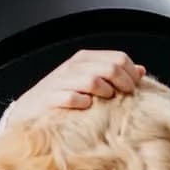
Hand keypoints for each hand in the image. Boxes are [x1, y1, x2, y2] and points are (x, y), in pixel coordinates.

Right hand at [1, 50, 144, 126]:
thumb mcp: (88, 81)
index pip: (119, 57)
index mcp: (84, 59)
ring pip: (93, 80)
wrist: (27, 111)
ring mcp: (61, 81)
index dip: (132, 73)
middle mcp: (73, 66)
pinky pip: (73, 98)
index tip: (135, 89)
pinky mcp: (50, 98)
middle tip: (126, 97)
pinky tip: (86, 109)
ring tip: (106, 102)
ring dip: (105, 93)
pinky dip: (83, 104)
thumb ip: (113, 74)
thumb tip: (141, 70)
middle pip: (110, 68)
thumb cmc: (62, 97)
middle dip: (124, 84)